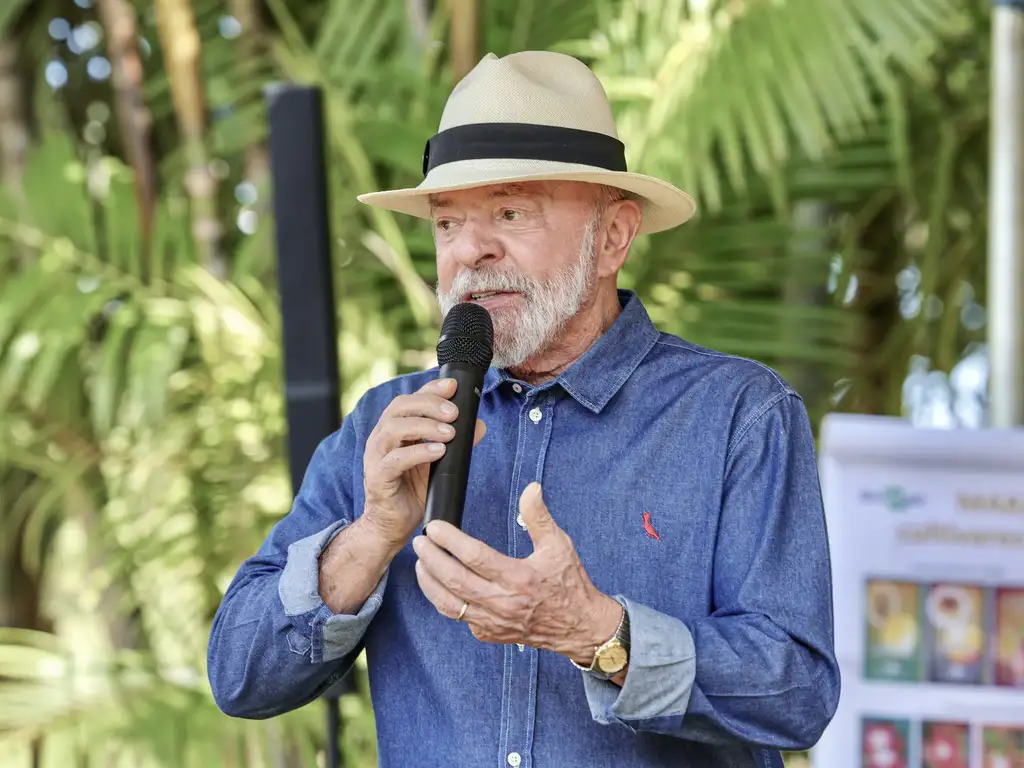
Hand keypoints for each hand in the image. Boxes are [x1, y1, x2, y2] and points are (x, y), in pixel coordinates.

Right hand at [362, 378, 485, 548]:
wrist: (393, 524)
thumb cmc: (414, 490)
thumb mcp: (440, 463)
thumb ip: (457, 444)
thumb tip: (479, 425)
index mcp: (394, 429)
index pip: (409, 399)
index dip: (430, 389)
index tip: (453, 386)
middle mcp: (382, 438)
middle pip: (399, 407)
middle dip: (429, 404)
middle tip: (454, 412)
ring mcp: (376, 457)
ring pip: (394, 429)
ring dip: (425, 426)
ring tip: (449, 433)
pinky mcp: (378, 477)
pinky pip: (395, 460)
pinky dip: (418, 452)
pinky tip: (438, 452)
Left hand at [412, 482, 622, 663]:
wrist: (579, 627)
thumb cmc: (569, 584)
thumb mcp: (559, 545)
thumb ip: (539, 516)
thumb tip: (531, 488)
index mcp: (518, 577)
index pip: (474, 556)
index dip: (450, 540)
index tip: (435, 526)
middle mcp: (502, 602)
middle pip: (454, 580)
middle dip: (431, 559)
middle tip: (420, 541)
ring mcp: (493, 621)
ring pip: (449, 603)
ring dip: (429, 583)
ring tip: (420, 563)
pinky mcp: (488, 633)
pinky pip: (458, 617)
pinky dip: (443, 600)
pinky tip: (437, 585)